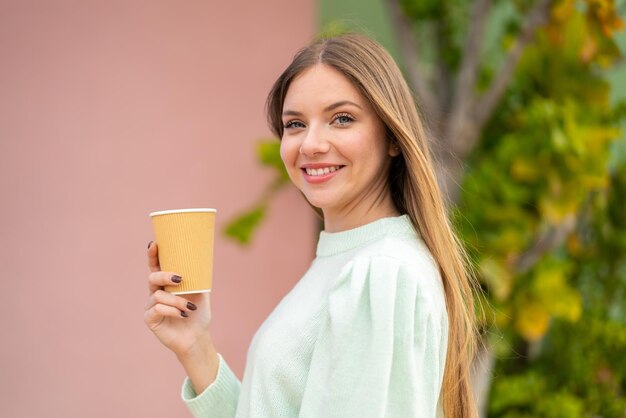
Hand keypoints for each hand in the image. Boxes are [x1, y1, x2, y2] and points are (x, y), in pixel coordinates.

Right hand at [143, 241, 212, 357]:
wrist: (197, 336)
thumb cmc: (198, 313)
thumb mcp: (201, 292)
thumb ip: (198, 278)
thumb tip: (201, 260)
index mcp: (166, 284)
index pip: (156, 267)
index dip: (153, 255)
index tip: (154, 243)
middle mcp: (156, 293)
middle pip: (152, 277)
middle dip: (164, 276)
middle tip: (180, 279)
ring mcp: (151, 306)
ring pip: (158, 296)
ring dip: (176, 300)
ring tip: (190, 308)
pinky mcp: (150, 319)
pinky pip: (157, 309)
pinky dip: (171, 310)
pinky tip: (182, 314)